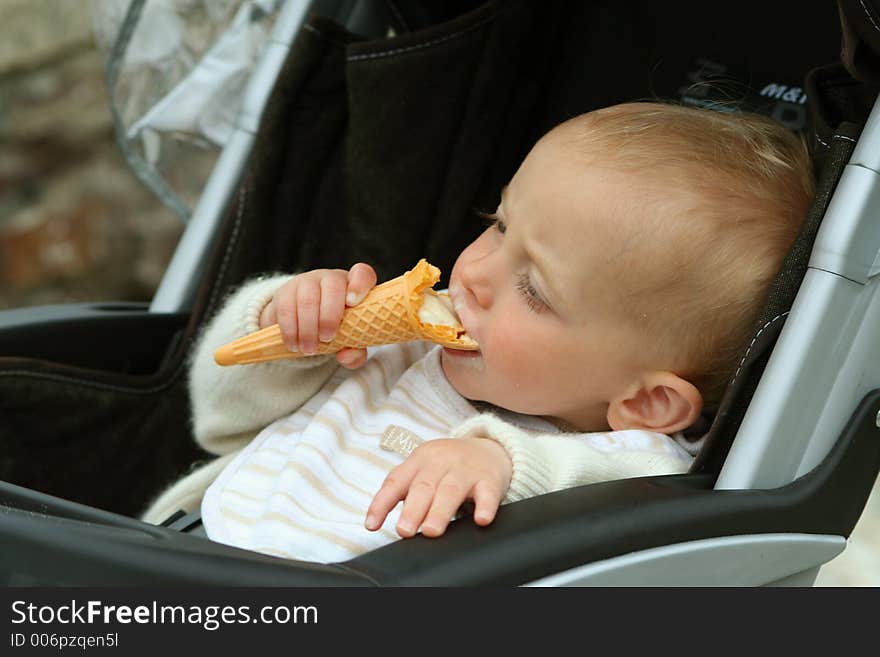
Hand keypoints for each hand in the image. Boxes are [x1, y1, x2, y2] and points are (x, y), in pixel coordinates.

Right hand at [259, 263, 376, 367]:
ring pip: (307, 298)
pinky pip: (286, 308)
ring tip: (309, 349)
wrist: (302, 323)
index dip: (359, 286)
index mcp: (353, 287)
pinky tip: (293, 344)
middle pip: (333, 287)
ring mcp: (307, 282)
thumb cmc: (335, 329)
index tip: (353, 303)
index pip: (362, 274)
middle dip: (329, 316)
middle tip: (327, 339)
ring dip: (308, 328)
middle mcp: (331, 279)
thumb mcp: (349, 342)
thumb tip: (346, 355)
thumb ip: (355, 352)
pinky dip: (290, 330)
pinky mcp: (286, 291)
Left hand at [365, 437, 512, 537]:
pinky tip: (481, 520)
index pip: (396, 481)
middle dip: (413, 509)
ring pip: (451, 490)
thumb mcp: (422, 469)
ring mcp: (466, 470)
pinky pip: (488, 493)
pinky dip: (485, 506)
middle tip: (405, 531)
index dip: (382, 503)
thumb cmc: (447, 466)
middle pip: (424, 486)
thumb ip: (401, 491)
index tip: (372, 525)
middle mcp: (441, 462)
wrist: (488, 449)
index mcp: (419, 460)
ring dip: (440, 511)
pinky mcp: (490, 480)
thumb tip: (374, 523)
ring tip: (432, 531)